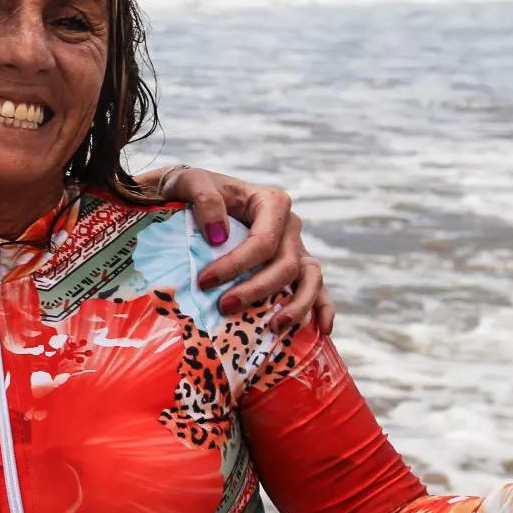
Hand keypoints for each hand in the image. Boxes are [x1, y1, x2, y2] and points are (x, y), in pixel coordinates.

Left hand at [150, 166, 332, 332]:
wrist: (192, 197)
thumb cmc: (192, 189)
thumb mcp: (190, 182)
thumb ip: (204, 199)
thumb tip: (219, 235)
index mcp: (271, 202)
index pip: (263, 241)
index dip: (237, 265)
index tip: (204, 282)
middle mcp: (289, 226)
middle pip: (285, 265)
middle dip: (256, 290)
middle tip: (224, 307)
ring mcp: (295, 247)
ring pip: (309, 278)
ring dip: (297, 306)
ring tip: (274, 327)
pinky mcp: (294, 266)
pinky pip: (317, 287)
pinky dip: (322, 308)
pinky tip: (322, 330)